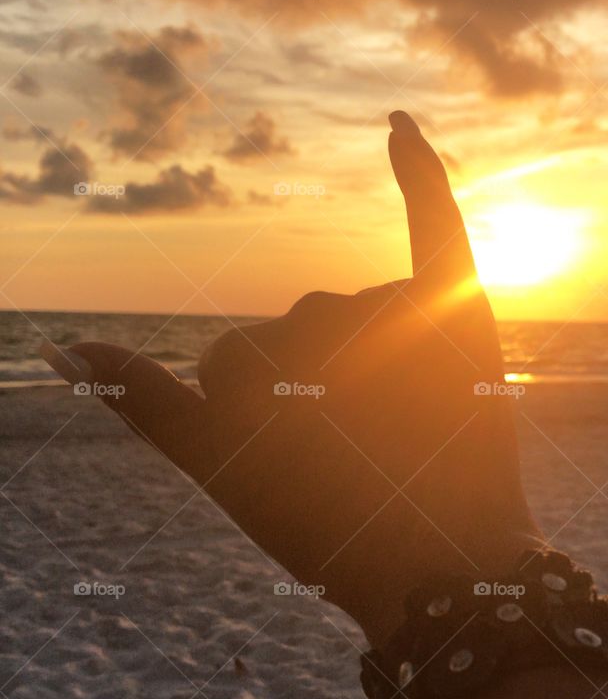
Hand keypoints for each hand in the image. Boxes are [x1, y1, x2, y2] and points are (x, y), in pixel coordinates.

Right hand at [44, 112, 540, 645]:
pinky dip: (421, 174)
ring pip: (352, 312)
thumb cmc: (327, 531)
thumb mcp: (222, 475)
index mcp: (248, 373)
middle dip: (321, 390)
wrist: (446, 570)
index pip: (231, 365)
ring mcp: (382, 318)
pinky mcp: (453, 310)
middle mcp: (307, 332)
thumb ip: (143, 404)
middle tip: (361, 463)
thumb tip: (62, 347)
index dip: (264, 427)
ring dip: (374, 361)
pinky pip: (433, 225)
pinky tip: (400, 128)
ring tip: (406, 437)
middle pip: (295, 332)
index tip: (300, 477)